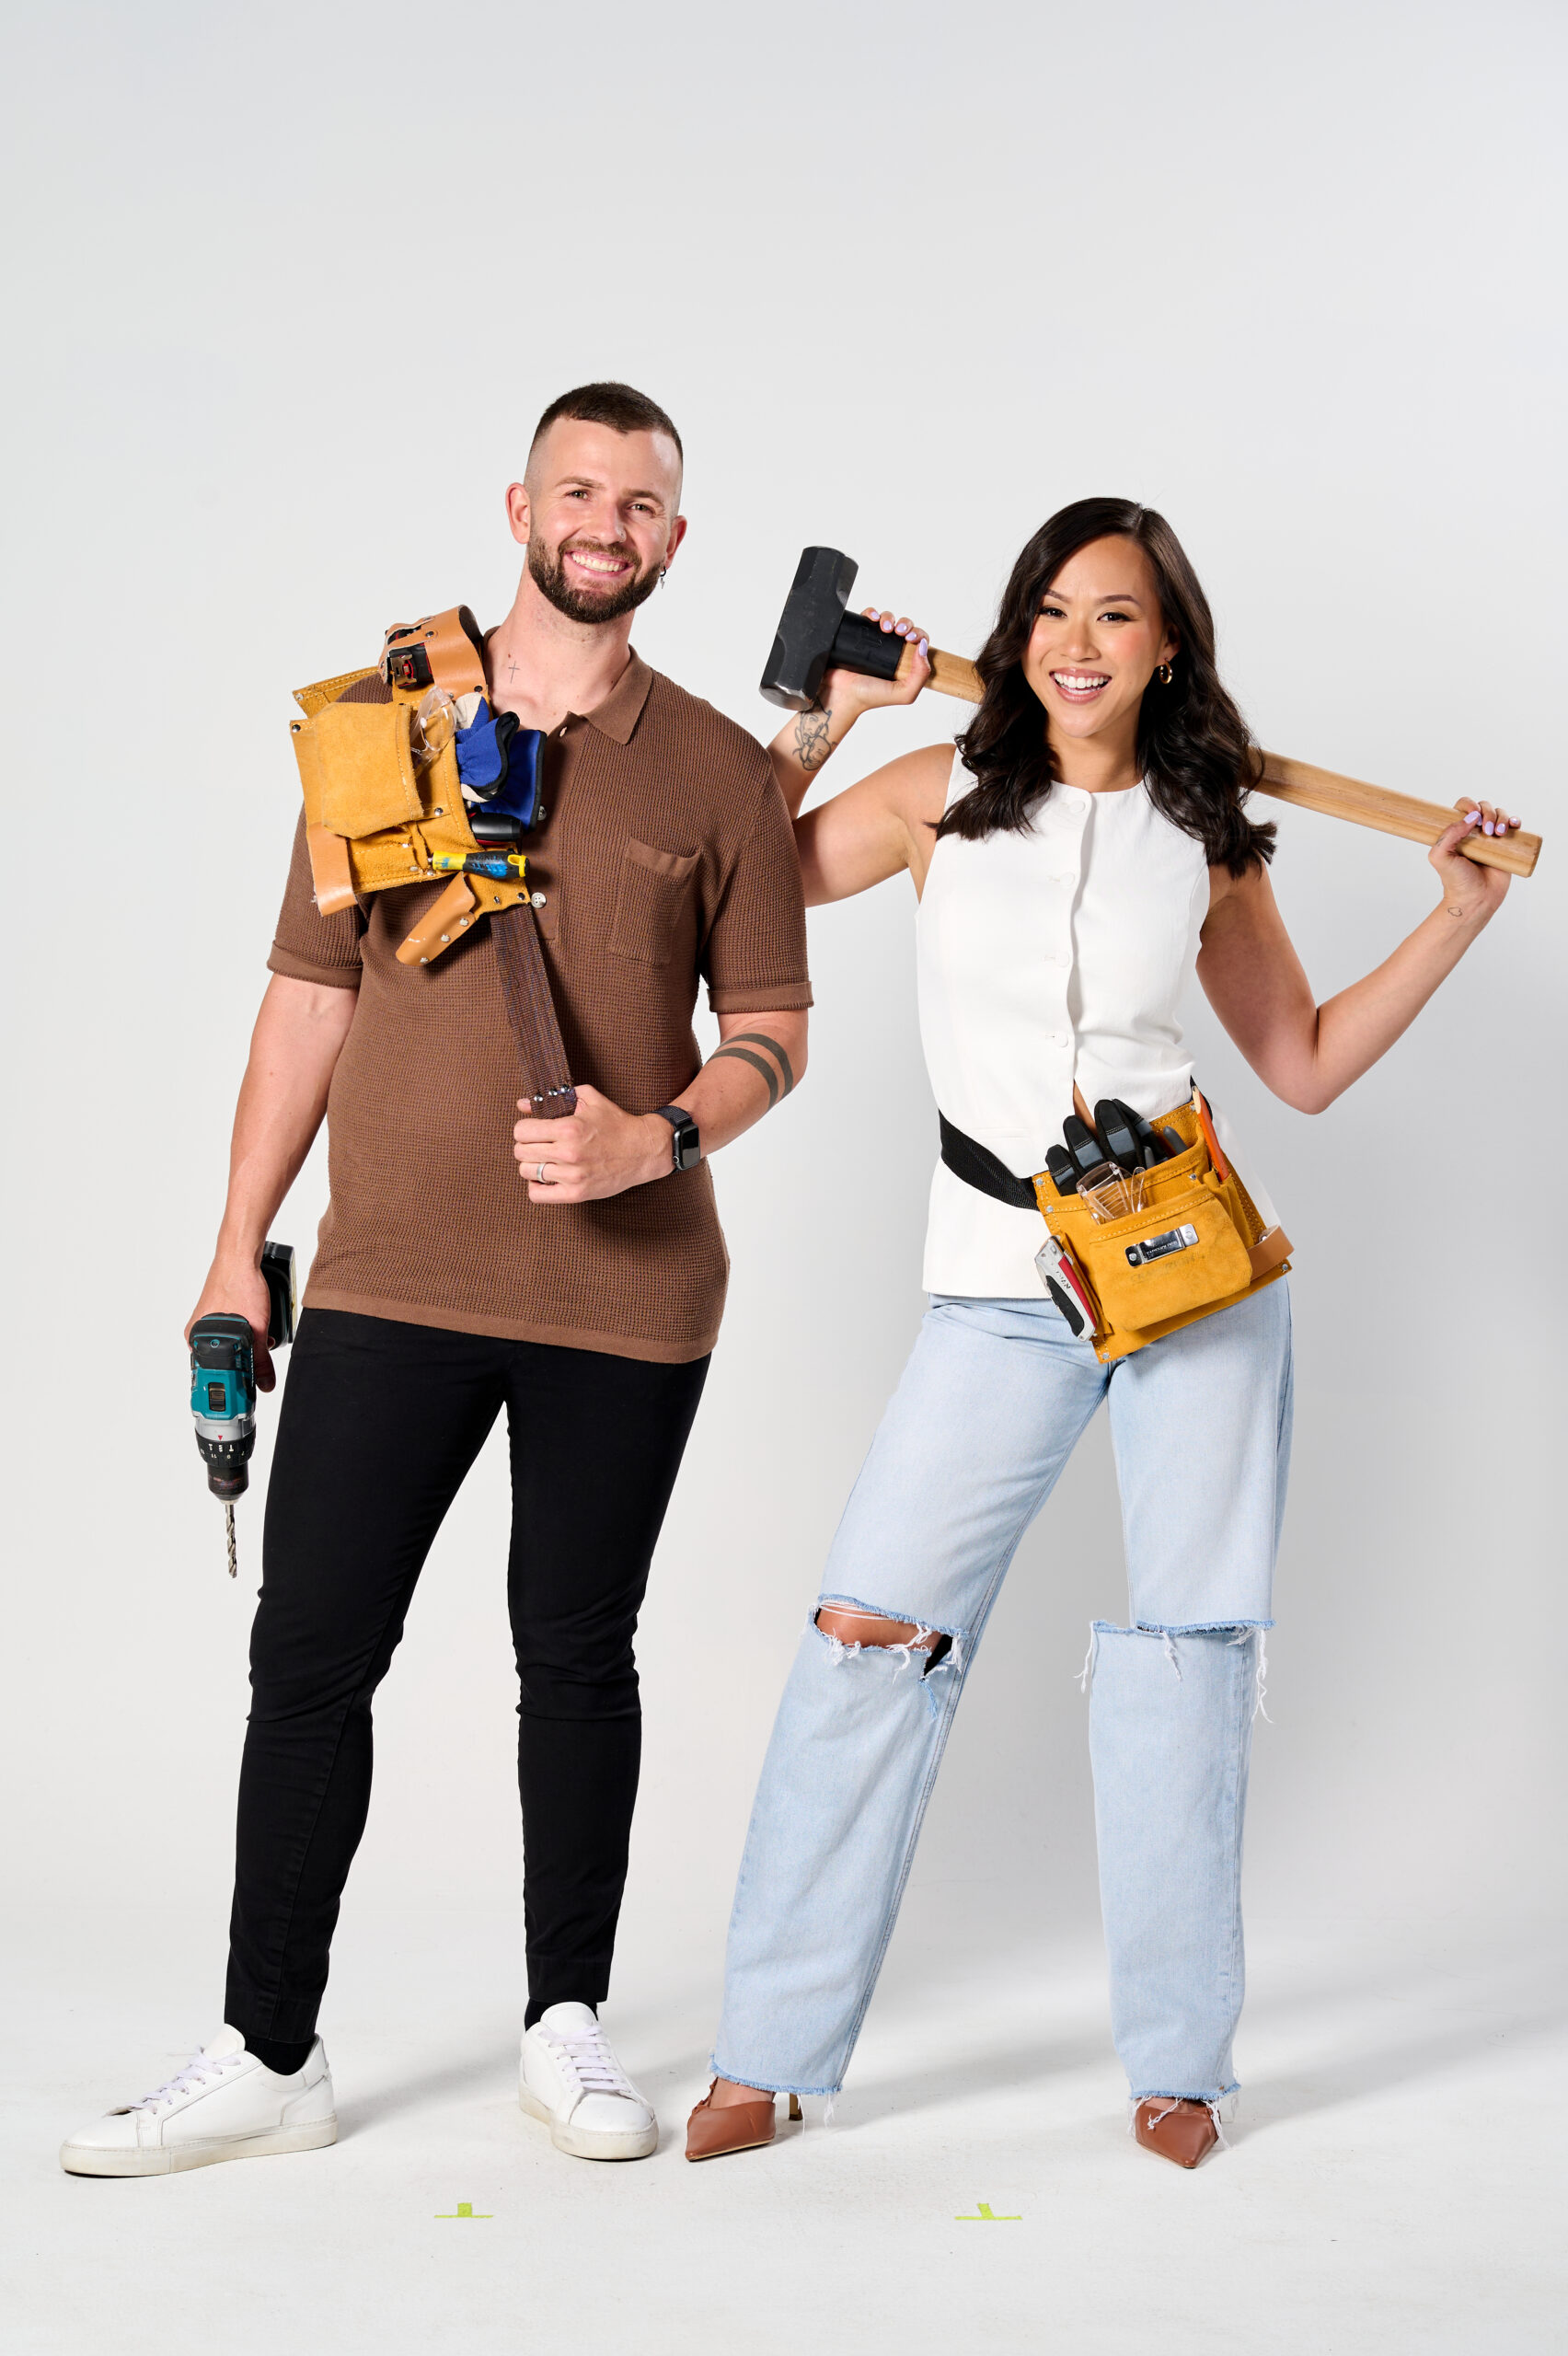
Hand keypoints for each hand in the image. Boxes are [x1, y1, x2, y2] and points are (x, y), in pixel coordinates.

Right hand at [186, 1254, 275, 1391]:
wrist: (240, 1258)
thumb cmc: (239, 1286)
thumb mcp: (256, 1329)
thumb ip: (261, 1360)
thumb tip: (265, 1384)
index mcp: (197, 1339)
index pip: (210, 1373)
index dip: (228, 1383)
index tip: (242, 1392)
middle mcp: (198, 1331)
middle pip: (221, 1361)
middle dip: (242, 1363)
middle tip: (258, 1359)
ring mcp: (207, 1321)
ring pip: (227, 1345)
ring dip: (246, 1347)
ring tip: (261, 1338)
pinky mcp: (218, 1312)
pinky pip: (230, 1331)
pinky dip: (245, 1333)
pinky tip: (257, 1326)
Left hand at [514, 1084, 670, 1202]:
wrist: (643, 1150)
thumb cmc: (616, 1123)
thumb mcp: (589, 1099)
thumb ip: (555, 1097)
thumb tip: (522, 1104)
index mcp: (568, 1128)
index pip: (521, 1131)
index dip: (524, 1129)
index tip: (533, 1130)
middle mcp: (568, 1153)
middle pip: (521, 1152)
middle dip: (526, 1146)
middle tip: (539, 1145)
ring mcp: (572, 1176)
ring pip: (527, 1172)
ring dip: (532, 1165)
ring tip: (545, 1161)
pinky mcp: (577, 1193)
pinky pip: (538, 1195)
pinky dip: (536, 1187)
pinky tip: (547, 1178)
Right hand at [822, 610, 932, 715]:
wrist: (841, 694)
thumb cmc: (869, 697)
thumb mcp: (904, 694)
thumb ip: (920, 675)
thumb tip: (923, 647)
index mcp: (904, 661)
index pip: (918, 641)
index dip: (918, 635)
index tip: (910, 639)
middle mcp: (890, 650)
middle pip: (904, 626)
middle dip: (905, 624)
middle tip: (898, 631)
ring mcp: (873, 641)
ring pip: (888, 618)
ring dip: (889, 617)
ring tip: (884, 628)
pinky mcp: (857, 634)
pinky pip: (868, 615)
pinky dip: (872, 612)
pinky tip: (872, 619)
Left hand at [1430, 799, 1521, 923]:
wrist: (1475, 899)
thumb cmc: (1455, 880)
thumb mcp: (1440, 857)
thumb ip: (1448, 835)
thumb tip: (1471, 817)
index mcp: (1457, 831)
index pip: (1463, 807)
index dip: (1469, 805)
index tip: (1474, 815)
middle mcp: (1474, 832)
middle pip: (1484, 808)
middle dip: (1488, 812)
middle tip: (1486, 830)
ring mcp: (1491, 839)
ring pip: (1500, 814)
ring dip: (1502, 817)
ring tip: (1498, 834)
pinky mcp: (1506, 847)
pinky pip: (1513, 827)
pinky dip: (1515, 821)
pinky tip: (1514, 825)